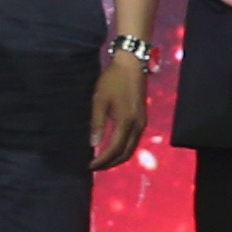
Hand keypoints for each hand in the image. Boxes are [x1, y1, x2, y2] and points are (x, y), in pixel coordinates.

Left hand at [88, 53, 149, 169]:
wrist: (132, 64)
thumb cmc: (112, 80)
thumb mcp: (100, 100)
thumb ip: (97, 123)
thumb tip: (93, 144)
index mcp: (126, 122)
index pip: (114, 149)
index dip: (102, 160)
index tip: (89, 165)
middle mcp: (137, 126)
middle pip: (125, 154)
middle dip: (110, 163)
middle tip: (95, 166)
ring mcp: (142, 123)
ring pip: (131, 148)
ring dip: (117, 157)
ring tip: (102, 160)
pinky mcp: (142, 119)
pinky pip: (134, 141)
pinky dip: (123, 149)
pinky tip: (112, 147)